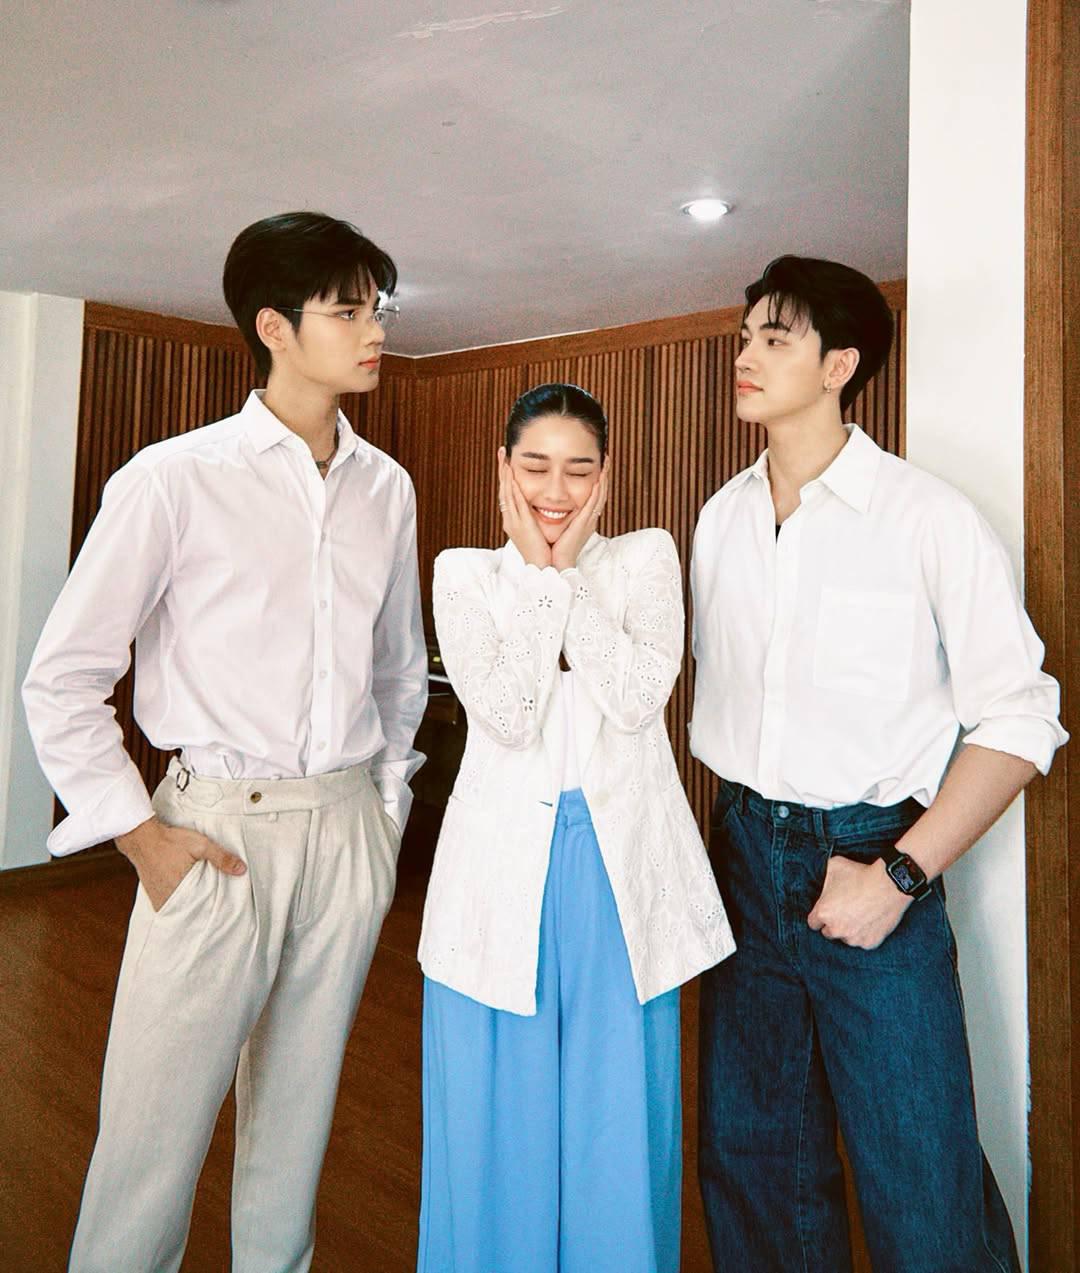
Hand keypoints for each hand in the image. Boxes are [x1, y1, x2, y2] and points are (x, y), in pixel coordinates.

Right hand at [116, 815, 245, 912]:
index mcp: (180, 891)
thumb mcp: (200, 845)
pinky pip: (170, 903)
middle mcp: (167, 900)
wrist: (141, 837)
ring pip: (179, 908)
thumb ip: (221, 857)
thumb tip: (241, 869)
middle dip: (203, 910)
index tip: (223, 912)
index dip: (212, 910)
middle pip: (190, 911)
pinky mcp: (153, 895)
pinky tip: (188, 896)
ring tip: (204, 903)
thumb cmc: (170, 840)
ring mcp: (158, 899)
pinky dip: (179, 901)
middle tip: (215, 909)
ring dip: (190, 906)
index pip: (201, 909)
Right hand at [498, 449, 550, 567]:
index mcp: (514, 521)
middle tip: (502, 452)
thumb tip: (540, 509)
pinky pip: (515, 501)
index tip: (506, 462)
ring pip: (506, 493)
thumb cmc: (544, 552)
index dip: (506, 477)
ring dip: (505, 474)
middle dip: (502, 470)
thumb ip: (536, 519)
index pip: (508, 494)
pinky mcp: (521, 524)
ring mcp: (513, 521)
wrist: (544, 568)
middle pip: (503, 489)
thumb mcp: (537, 532)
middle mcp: (510, 519)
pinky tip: (512, 474)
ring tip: (504, 457)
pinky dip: (512, 486)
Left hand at [551, 467, 607, 571]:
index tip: (599, 467)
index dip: (598, 481)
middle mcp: (589, 518)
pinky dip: (598, 491)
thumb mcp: (558, 526)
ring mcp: (588, 521)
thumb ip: (557, 515)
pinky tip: (599, 480)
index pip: (594, 496)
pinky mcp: (584, 523)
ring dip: (604, 479)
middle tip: (607, 459)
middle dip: (605, 475)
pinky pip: (593, 504)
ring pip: (600, 496)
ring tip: (606, 463)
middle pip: (601, 493)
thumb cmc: (553, 548)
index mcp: (583, 519)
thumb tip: (550, 504)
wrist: (554, 563)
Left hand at [807, 855, 910, 949]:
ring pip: (847, 938)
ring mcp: (854, 939)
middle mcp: (836, 929)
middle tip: (844, 912)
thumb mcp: (834, 866)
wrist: (889, 884)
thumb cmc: (860, 873)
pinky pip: (864, 941)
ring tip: (860, 915)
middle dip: (834, 924)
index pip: (813, 923)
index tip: (827, 910)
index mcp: (823, 913)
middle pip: (829, 933)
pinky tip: (871, 920)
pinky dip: (866, 934)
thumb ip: (825, 878)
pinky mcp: (870, 943)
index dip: (820, 916)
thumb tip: (824, 879)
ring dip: (850, 930)